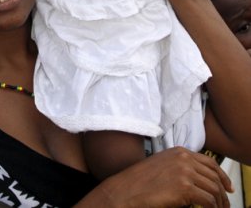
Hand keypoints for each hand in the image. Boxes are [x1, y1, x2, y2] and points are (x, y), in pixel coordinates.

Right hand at [99, 147, 232, 207]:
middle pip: (214, 176)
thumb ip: (180, 166)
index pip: (209, 162)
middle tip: (225, 204)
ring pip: (214, 189)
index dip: (222, 176)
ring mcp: (185, 172)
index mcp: (179, 152)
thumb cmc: (141, 182)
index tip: (227, 187)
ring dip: (219, 202)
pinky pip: (208, 200)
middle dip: (223, 192)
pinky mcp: (184, 188)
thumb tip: (197, 180)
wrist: (127, 190)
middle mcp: (184, 158)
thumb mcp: (163, 166)